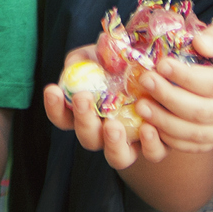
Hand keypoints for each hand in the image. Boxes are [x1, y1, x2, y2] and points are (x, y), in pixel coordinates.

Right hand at [42, 43, 166, 168]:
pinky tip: (148, 127)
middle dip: (83, 120)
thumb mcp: (101, 53)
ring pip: (117, 157)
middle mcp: (106, 132)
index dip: (54, 107)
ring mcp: (131, 142)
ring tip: (113, 126)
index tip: (52, 89)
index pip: (62, 117)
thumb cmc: (124, 62)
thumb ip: (85, 58)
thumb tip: (74, 65)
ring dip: (112, 143)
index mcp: (88, 113)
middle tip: (83, 99)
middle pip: (88, 139)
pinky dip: (149, 145)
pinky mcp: (156, 143)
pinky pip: (152, 153)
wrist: (160, 67)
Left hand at [130, 20, 212, 153]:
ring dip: (164, 122)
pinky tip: (152, 125)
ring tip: (142, 106)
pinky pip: (193, 146)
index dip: (184, 76)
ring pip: (194, 134)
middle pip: (200, 112)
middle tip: (145, 81)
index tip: (161, 64)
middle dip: (168, 98)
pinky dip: (170, 139)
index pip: (212, 84)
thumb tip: (198, 43)